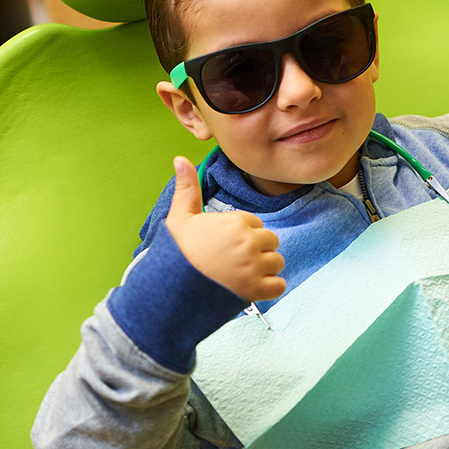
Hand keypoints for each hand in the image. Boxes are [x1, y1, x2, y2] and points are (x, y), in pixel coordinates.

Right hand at [165, 156, 286, 303]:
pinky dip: (269, 288)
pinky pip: (279, 286)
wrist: (168, 289)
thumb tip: (180, 158)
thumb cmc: (175, 253)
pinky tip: (250, 288)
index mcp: (236, 222)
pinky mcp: (257, 290)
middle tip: (233, 261)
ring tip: (240, 275)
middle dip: (257, 251)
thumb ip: (187, 187)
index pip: (255, 224)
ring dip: (264, 270)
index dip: (242, 235)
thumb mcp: (180, 217)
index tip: (225, 245)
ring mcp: (254, 267)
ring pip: (276, 263)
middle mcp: (249, 242)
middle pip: (270, 242)